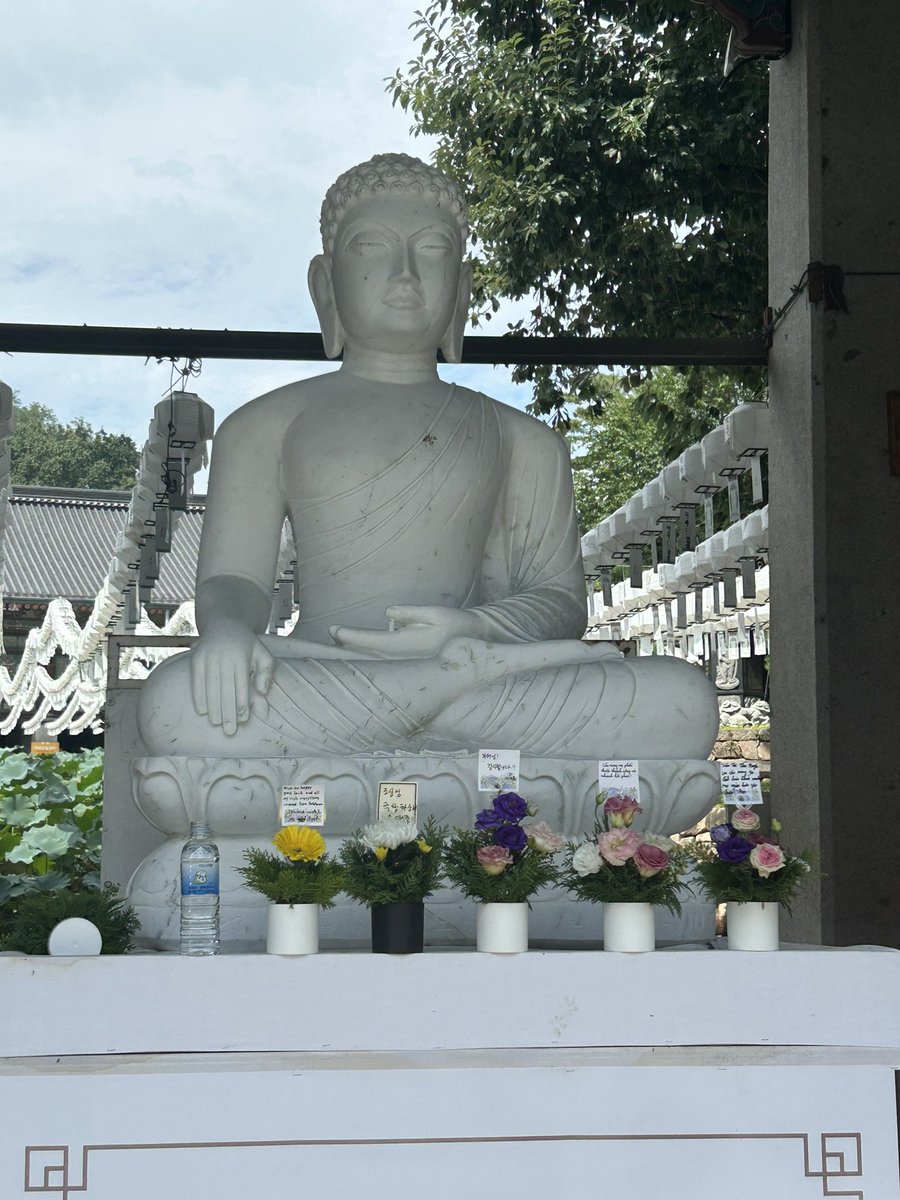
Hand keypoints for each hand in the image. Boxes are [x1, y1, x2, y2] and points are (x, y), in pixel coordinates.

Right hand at [191, 618, 274, 734]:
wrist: (224, 624)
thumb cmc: (247, 645)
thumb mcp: (263, 654)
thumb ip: (267, 672)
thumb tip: (262, 692)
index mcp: (241, 658)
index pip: (241, 687)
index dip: (242, 705)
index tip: (243, 720)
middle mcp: (224, 658)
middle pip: (225, 691)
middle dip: (227, 713)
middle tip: (230, 731)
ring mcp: (208, 658)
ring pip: (210, 688)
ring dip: (213, 708)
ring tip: (216, 724)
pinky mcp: (196, 659)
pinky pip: (196, 681)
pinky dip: (198, 697)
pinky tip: (202, 711)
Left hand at [329, 605, 486, 658]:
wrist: (477, 644)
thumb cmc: (458, 626)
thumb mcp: (437, 614)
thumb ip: (412, 613)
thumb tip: (388, 612)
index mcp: (407, 644)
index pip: (371, 641)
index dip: (350, 636)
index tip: (333, 630)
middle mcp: (403, 658)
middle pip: (366, 655)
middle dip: (347, 646)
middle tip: (329, 635)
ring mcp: (405, 664)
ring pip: (373, 661)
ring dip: (355, 653)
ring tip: (337, 642)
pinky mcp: (408, 664)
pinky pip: (382, 663)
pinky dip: (367, 658)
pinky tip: (357, 653)